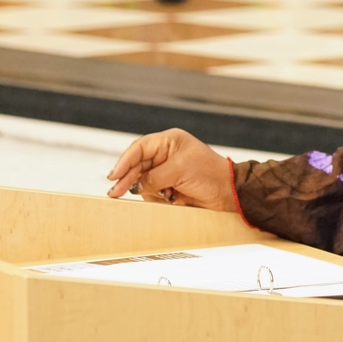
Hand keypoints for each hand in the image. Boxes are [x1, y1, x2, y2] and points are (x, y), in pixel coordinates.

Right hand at [106, 128, 237, 211]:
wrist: (228, 193)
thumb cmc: (210, 174)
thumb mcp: (179, 171)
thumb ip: (154, 177)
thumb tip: (134, 186)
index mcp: (169, 141)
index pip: (139, 149)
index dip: (124, 161)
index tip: (114, 175)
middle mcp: (166, 154)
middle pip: (138, 165)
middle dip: (128, 179)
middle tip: (115, 192)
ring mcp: (168, 170)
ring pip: (144, 181)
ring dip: (149, 190)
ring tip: (165, 195)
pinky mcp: (170, 186)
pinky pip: (153, 192)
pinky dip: (158, 197)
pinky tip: (170, 199)